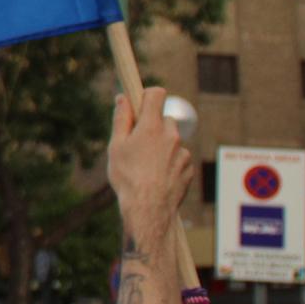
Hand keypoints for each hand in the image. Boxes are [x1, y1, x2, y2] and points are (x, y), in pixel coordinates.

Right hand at [107, 89, 192, 230]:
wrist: (148, 209)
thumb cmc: (127, 177)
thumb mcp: (116, 146)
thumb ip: (121, 119)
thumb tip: (123, 98)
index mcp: (151, 126)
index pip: (157, 94)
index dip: (148, 95)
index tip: (140, 103)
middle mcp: (171, 135)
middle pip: (164, 120)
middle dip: (153, 127)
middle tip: (138, 144)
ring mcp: (182, 152)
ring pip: (172, 142)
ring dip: (162, 147)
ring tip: (146, 168)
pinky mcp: (188, 169)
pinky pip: (179, 159)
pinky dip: (170, 164)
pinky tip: (157, 178)